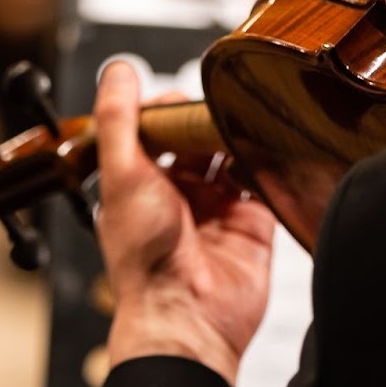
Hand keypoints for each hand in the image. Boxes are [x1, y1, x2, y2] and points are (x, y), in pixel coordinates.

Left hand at [92, 59, 277, 385]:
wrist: (186, 316)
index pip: (158, 127)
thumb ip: (118, 120)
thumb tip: (118, 70)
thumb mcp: (121, 174)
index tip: (181, 99)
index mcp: (141, 182)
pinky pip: (264, 181)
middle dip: (208, 119)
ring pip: (233, 154)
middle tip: (219, 107)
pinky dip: (267, 162)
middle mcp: (179, 194)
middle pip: (199, 137)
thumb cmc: (144, 257)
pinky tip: (266, 146)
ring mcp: (218, 207)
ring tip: (245, 122)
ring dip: (238, 136)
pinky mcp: (253, 223)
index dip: (169, 107)